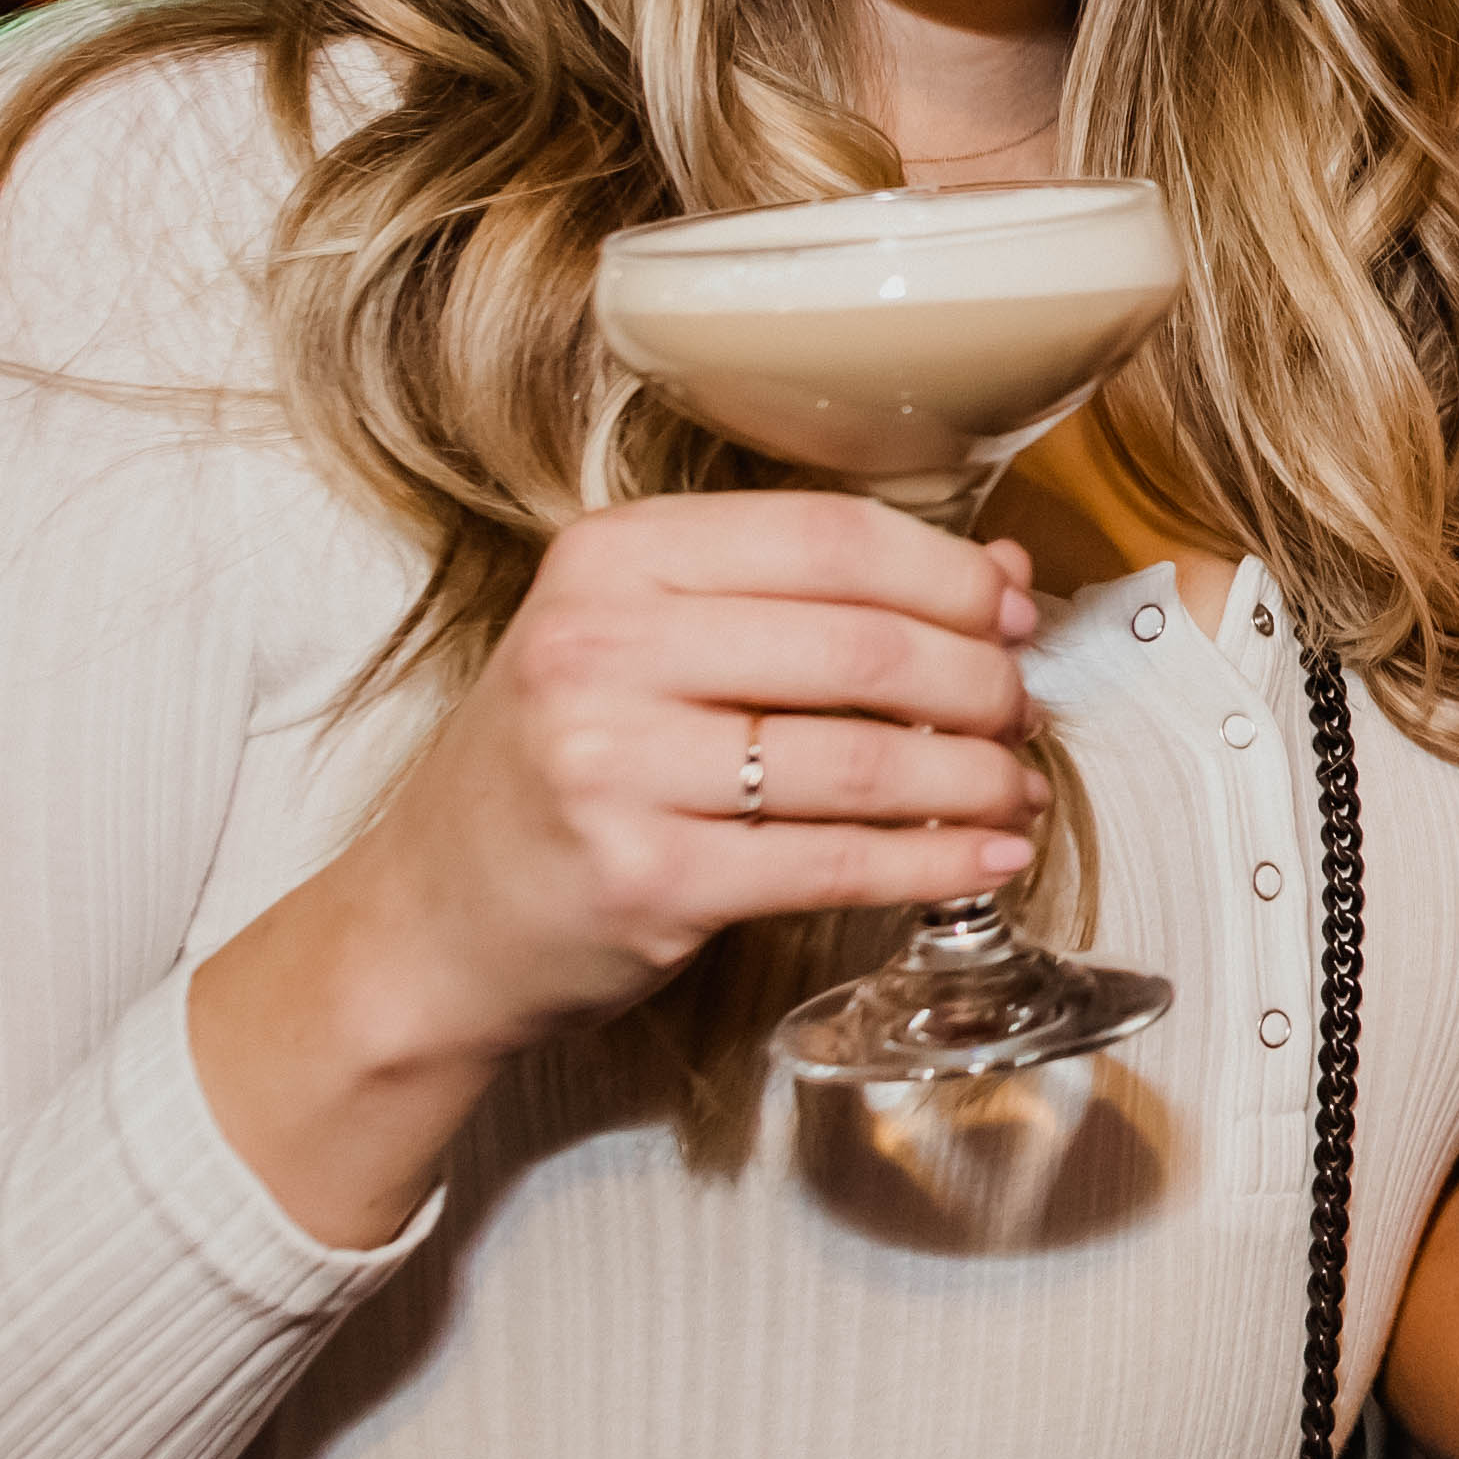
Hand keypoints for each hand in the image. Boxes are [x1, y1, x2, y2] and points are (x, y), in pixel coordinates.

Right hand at [191, 491, 1049, 1239]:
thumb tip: (1000, 576)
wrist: (433, 920)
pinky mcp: (648, 879)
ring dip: (975, 777)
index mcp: (610, 561)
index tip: (1015, 610)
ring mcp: (616, 767)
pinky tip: (984, 857)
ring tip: (1019, 790)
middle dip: (981, 680)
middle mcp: (601, 649)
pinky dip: (934, 862)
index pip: (830, 538)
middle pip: (864, 645)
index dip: (951, 574)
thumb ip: (797, 600)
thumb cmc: (560, 769)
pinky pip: (834, 861)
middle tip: (1025, 709)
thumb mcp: (638, 644)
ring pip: (863, 757)